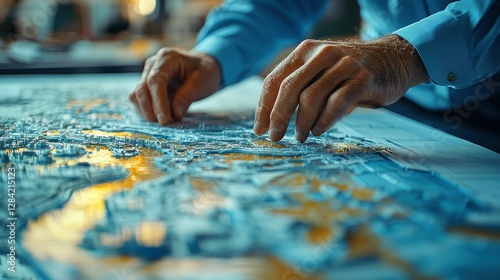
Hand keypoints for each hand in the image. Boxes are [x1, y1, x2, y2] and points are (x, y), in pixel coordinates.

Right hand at [130, 48, 220, 124]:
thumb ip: (186, 97)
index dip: (158, 102)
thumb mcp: (202, 82)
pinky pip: (139, 100)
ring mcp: (147, 75)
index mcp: (167, 58)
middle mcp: (153, 65)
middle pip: (141, 89)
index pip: (155, 81)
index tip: (164, 120)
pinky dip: (147, 111)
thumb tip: (175, 114)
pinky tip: (160, 118)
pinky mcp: (146, 86)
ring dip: (147, 112)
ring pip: (136, 96)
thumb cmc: (205, 71)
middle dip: (150, 110)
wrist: (203, 66)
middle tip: (164, 125)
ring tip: (165, 122)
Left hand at [253, 35, 428, 141]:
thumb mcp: (320, 70)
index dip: (264, 107)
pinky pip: (337, 103)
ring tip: (300, 137)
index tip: (260, 129)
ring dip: (301, 123)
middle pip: (289, 88)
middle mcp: (322, 54)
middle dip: (278, 116)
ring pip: (311, 97)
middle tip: (275, 137)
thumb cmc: (348, 71)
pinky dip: (324, 121)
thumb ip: (299, 86)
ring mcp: (344, 64)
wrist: (393, 58)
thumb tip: (271, 119)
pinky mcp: (363, 79)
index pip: (275, 80)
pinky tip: (318, 131)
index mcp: (305, 51)